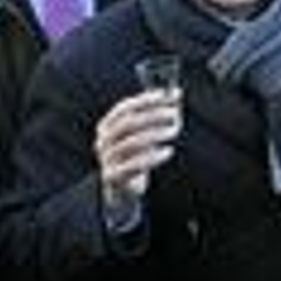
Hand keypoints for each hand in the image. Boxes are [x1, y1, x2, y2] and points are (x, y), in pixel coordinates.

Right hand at [95, 89, 181, 210]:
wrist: (123, 188)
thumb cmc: (136, 154)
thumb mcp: (145, 132)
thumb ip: (158, 112)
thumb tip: (177, 92)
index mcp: (107, 126)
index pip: (123, 108)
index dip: (143, 100)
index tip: (164, 95)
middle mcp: (103, 140)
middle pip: (128, 123)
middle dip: (153, 115)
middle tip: (174, 113)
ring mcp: (106, 158)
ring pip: (132, 143)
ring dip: (156, 134)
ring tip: (175, 130)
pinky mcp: (113, 175)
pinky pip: (134, 164)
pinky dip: (154, 156)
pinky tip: (169, 151)